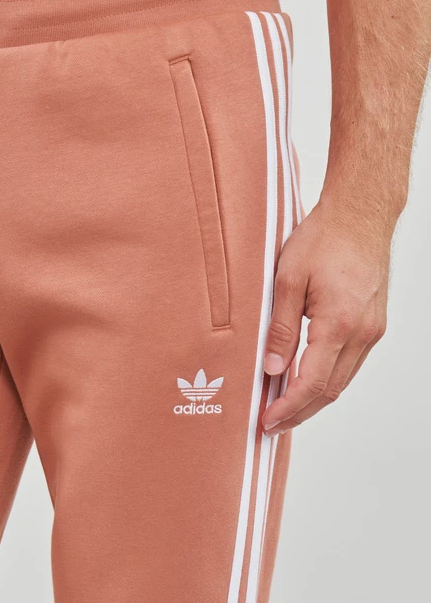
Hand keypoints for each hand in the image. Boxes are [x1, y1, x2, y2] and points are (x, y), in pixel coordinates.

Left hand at [262, 193, 392, 435]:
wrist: (360, 214)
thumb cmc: (323, 239)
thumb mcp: (288, 280)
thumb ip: (279, 328)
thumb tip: (271, 368)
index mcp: (339, 325)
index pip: (311, 384)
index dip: (287, 408)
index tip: (267, 420)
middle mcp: (362, 334)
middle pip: (330, 391)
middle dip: (299, 412)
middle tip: (272, 423)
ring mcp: (372, 330)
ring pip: (342, 380)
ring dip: (313, 399)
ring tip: (285, 407)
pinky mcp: (373, 324)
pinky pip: (349, 364)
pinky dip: (326, 379)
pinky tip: (307, 380)